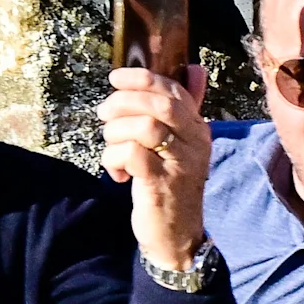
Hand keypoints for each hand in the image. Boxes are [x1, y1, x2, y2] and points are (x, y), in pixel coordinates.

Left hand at [97, 58, 212, 271]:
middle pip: (159, 105)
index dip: (142, 78)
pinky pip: (131, 155)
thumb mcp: (179, 145)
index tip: (115, 78)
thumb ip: (182, 110)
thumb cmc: (171, 185)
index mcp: (198, 129)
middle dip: (123, 102)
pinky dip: (113, 160)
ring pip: (143, 127)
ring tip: (111, 149)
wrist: (177, 235)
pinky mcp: (162, 184)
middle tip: (104, 114)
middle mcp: (195, 143)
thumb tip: (194, 68)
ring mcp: (180, 163)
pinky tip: (116, 175)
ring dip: (115, 134)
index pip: (174, 91)